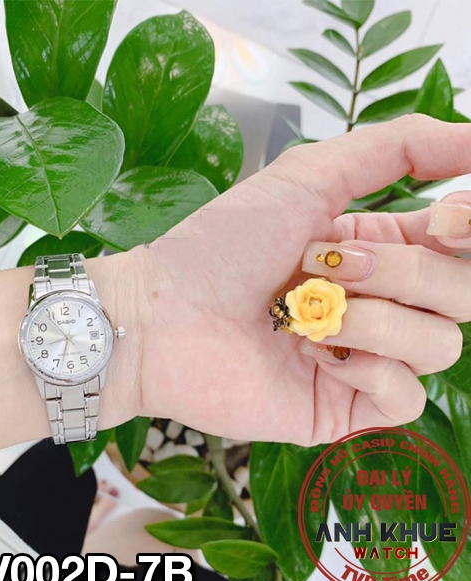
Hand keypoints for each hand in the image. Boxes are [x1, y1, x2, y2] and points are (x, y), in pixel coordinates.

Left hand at [98, 115, 470, 444]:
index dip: (468, 229)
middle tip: (334, 266)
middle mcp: (379, 303)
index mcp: (377, 249)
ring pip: (441, 346)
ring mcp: (364, 358)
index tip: (446, 217)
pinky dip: (369, 373)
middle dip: (406, 274)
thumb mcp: (305, 177)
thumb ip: (393, 149)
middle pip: (463, 294)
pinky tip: (316, 357)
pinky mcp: (345, 407)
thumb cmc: (222, 245)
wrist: (164, 316)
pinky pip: (407, 399)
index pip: (461, 244)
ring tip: (306, 315)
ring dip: (376, 321)